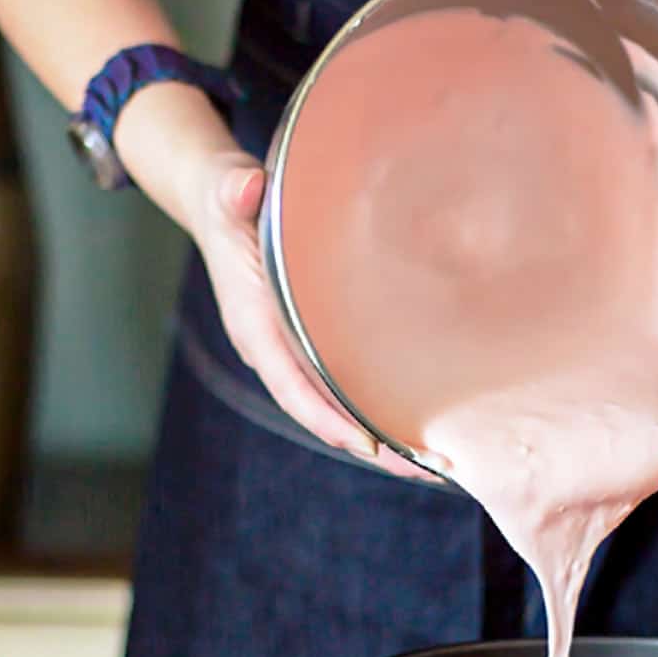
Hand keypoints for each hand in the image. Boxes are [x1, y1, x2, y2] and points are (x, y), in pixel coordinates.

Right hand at [192, 148, 447, 482]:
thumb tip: (243, 187)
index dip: (328, 418)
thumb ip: (232, 189)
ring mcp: (292, 351)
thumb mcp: (225, 191)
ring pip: (338, 407)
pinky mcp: (310, 343)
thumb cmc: (227, 201)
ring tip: (437, 462)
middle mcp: (273, 349)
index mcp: (254, 325)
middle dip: (374, 446)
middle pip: (323, 413)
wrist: (220, 204)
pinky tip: (421, 419)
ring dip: (385, 437)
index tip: (370, 445)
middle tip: (429, 468)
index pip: (291, 385)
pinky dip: (379, 408)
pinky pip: (345, 386)